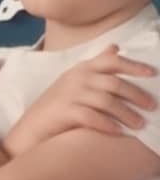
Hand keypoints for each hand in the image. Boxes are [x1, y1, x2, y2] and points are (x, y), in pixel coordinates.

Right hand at [4, 46, 156, 155]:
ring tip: (140, 124)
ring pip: (106, 101)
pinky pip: (91, 117)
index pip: (112, 61)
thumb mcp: (75, 80)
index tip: (153, 74)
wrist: (32, 129)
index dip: (134, 66)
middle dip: (137, 95)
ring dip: (127, 114)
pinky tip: (118, 132)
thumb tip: (115, 47)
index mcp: (82, 68)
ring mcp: (68, 94)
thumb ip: (96, 65)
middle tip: (153, 107)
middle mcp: (76, 78)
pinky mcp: (63, 111)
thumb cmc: (58, 106)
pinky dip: (107, 124)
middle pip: (114, 83)